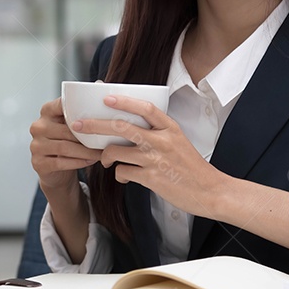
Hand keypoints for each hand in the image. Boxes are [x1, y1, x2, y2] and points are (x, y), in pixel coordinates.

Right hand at [29, 97, 102, 193]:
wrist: (57, 170)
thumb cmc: (69, 141)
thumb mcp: (73, 123)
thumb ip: (83, 105)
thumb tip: (100, 83)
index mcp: (47, 111)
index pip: (62, 105)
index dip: (79, 110)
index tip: (98, 116)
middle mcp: (38, 126)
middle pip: (66, 130)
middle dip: (88, 137)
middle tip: (106, 140)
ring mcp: (35, 145)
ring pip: (65, 147)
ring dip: (86, 151)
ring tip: (101, 153)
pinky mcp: (38, 163)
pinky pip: (61, 162)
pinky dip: (78, 162)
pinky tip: (90, 161)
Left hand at [71, 95, 224, 216]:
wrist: (210, 191)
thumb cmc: (192, 167)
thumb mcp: (179, 141)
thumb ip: (158, 133)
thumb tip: (130, 128)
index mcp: (170, 128)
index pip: (145, 107)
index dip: (124, 101)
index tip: (107, 97)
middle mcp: (162, 141)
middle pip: (121, 127)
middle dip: (95, 125)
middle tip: (79, 125)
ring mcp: (155, 160)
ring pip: (116, 151)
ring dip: (104, 155)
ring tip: (104, 159)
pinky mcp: (151, 178)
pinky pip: (123, 172)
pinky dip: (119, 175)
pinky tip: (124, 177)